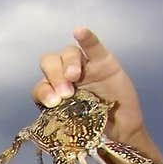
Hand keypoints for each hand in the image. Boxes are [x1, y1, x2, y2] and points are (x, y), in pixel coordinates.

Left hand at [32, 28, 146, 144]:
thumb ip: (59, 123)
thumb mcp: (72, 129)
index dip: (44, 91)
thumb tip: (46, 129)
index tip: (52, 102)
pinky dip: (86, 38)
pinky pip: (93, 46)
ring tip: (74, 76)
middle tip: (65, 93)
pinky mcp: (103, 61)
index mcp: (54, 93)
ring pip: (68, 53)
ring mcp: (85, 67)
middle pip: (50, 63)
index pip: (40, 86)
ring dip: (68, 63)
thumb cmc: (94, 130)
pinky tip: (80, 31)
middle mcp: (65, 76)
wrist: (121, 131)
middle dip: (54, 76)